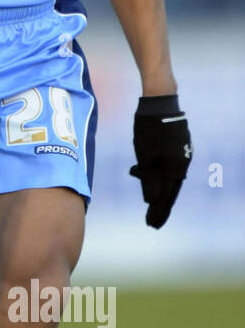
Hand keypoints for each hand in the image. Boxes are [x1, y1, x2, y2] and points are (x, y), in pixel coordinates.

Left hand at [129, 95, 191, 227]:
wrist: (160, 102)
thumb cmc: (149, 130)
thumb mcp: (145, 157)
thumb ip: (149, 180)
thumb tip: (150, 201)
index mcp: (175, 169)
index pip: (166, 197)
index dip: (158, 212)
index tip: (151, 226)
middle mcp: (182, 164)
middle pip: (170, 190)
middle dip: (159, 206)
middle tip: (151, 222)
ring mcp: (182, 154)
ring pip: (169, 178)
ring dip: (159, 190)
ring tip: (149, 204)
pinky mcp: (178, 146)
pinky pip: (168, 167)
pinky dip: (159, 176)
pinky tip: (147, 176)